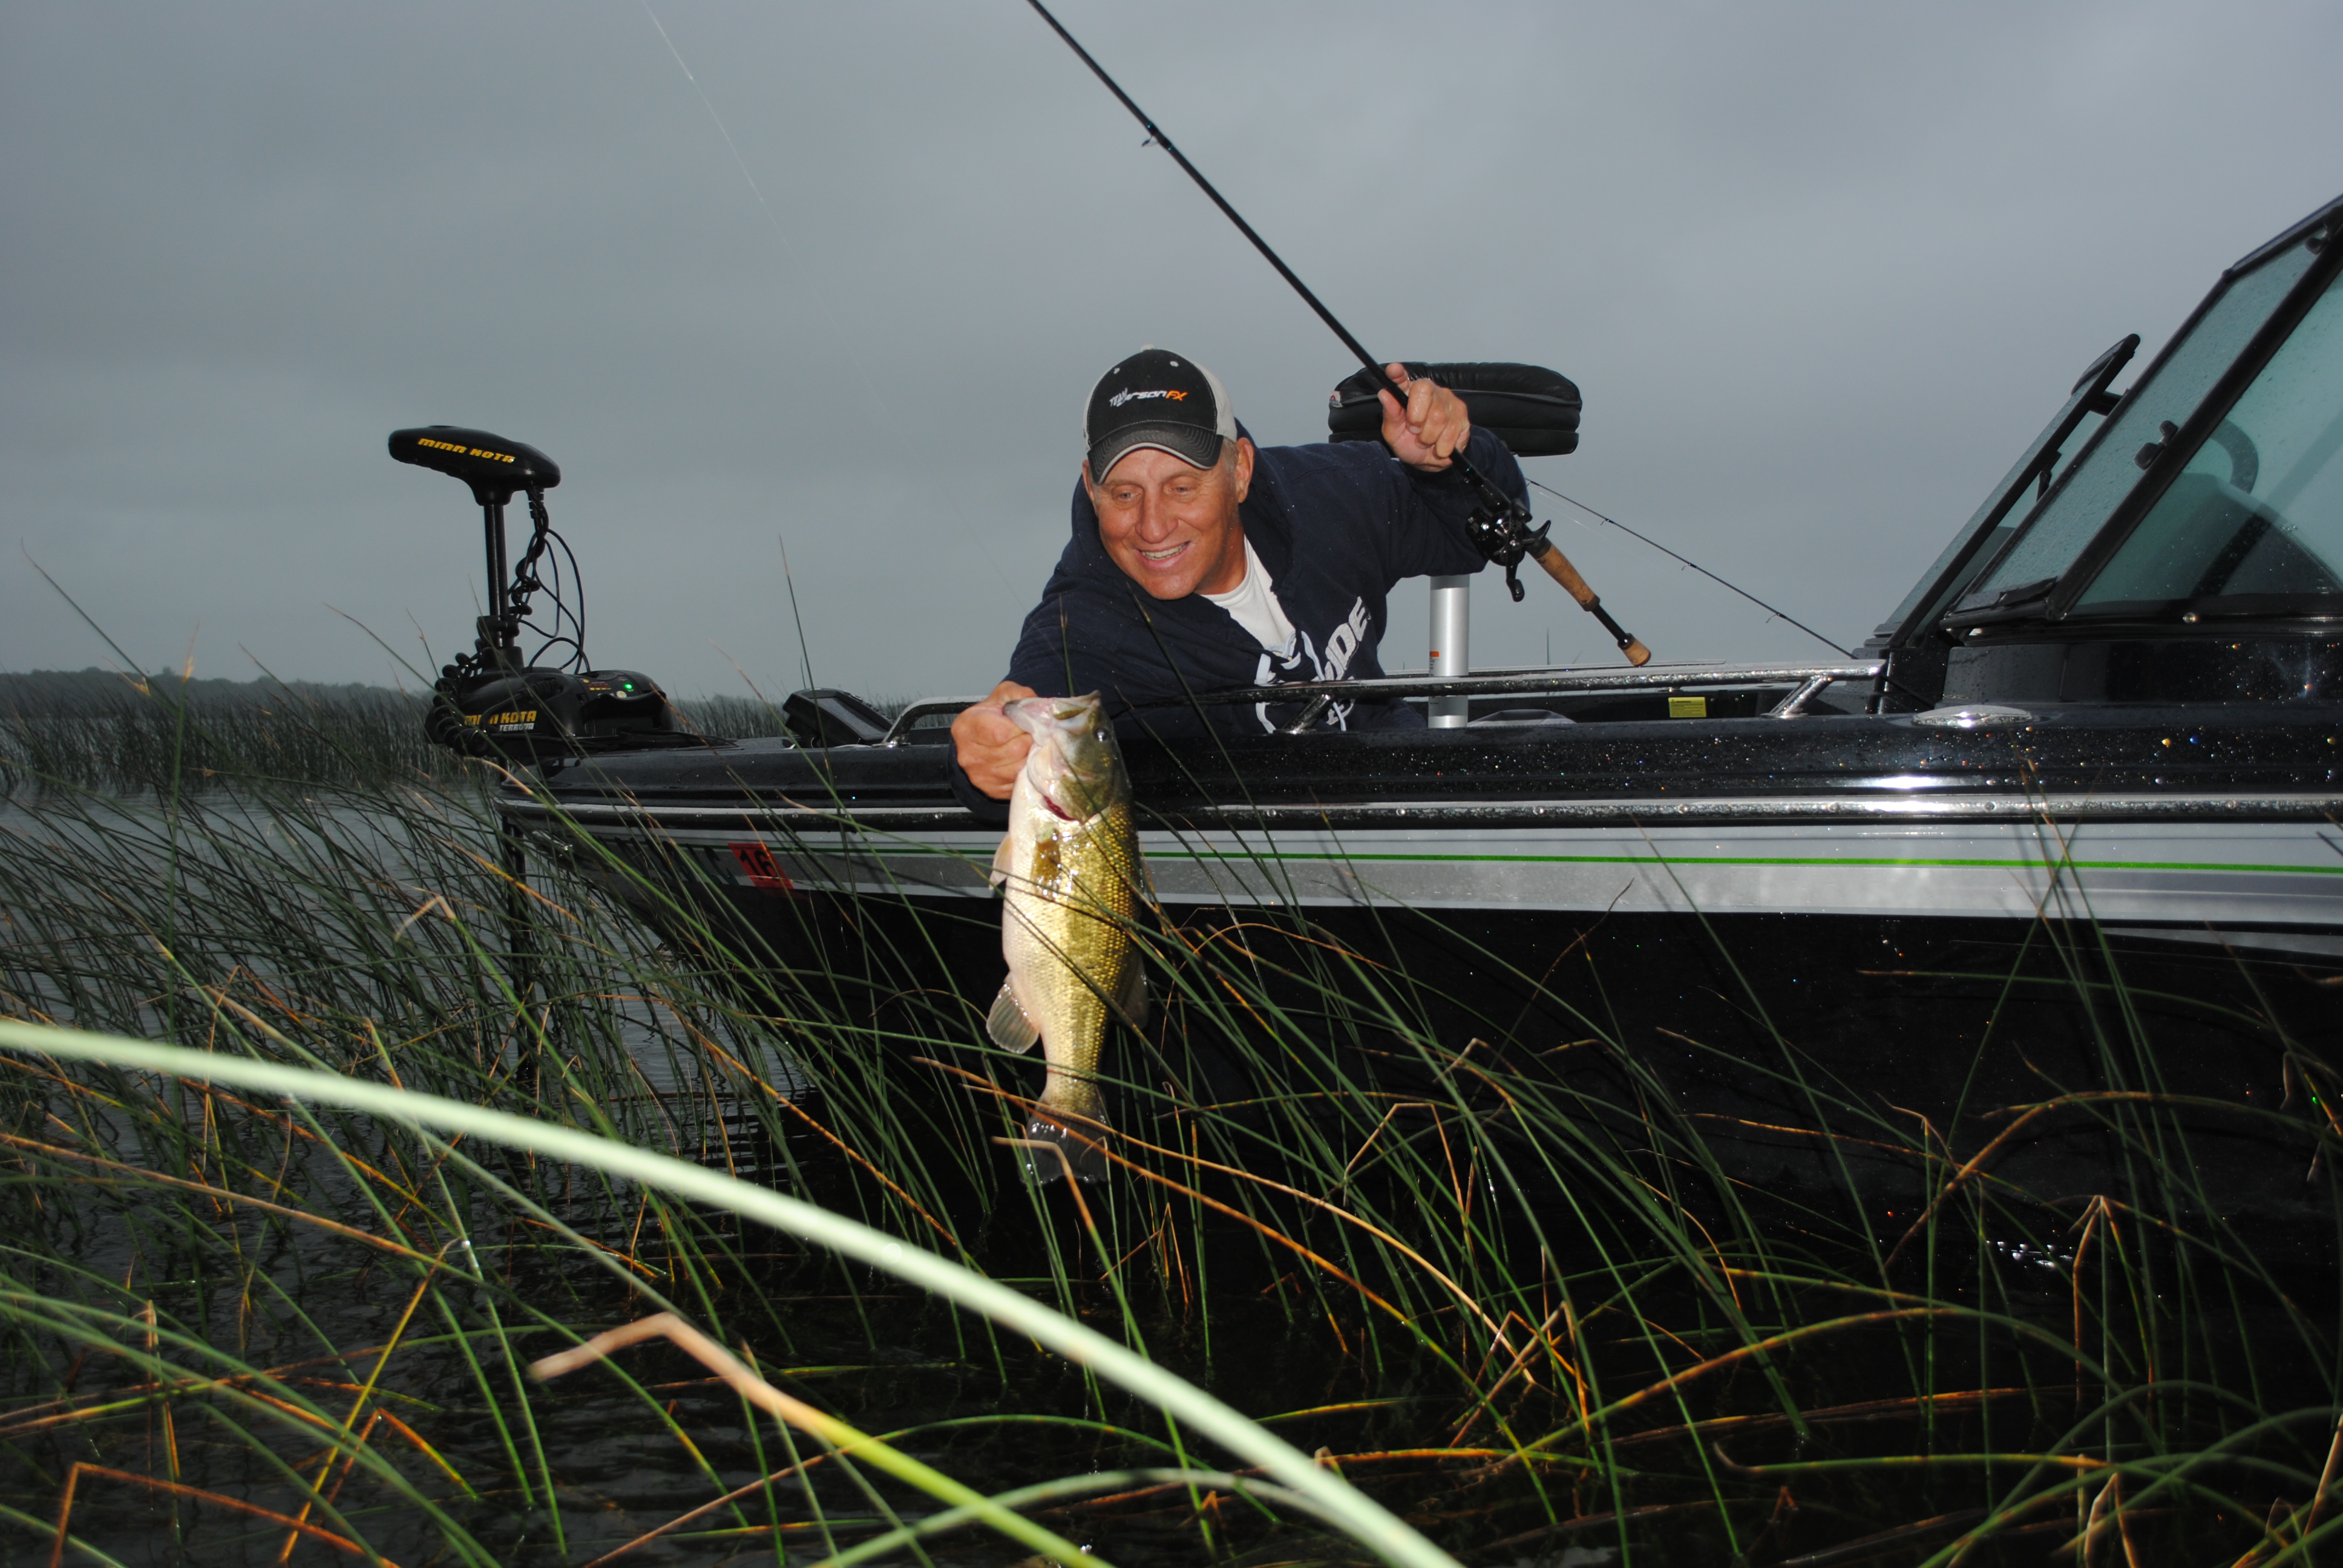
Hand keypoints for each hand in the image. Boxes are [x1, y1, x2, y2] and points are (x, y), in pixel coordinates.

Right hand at [951, 680, 1037, 799]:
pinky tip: (1024, 759)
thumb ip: (1019, 694)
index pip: (1002, 731)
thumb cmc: (993, 716)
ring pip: (1019, 767)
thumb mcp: (1003, 696)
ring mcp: (979, 775)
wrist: (982, 740)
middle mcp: (968, 754)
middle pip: (1014, 750)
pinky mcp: (992, 789)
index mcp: (966, 727)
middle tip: (1031, 734)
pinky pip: (1019, 781)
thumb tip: (1037, 708)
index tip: (1026, 723)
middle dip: (1029, 740)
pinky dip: (1027, 770)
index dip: (1021, 727)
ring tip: (1029, 745)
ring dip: (1030, 756)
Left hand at [1375, 364, 1471, 471]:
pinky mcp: (1462, 412)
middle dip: (1417, 418)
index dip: (1397, 373)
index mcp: (1408, 392)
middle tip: (1415, 431)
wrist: (1431, 460)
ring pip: (1439, 415)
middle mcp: (1429, 389)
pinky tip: (1439, 445)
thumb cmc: (1410, 442)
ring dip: (1429, 437)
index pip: (1401, 377)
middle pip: (1424, 392)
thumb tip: (1384, 394)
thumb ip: (1391, 414)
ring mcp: (1448, 399)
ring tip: (1426, 441)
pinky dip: (1442, 445)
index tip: (1393, 370)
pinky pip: (1452, 429)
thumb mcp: (1394, 433)